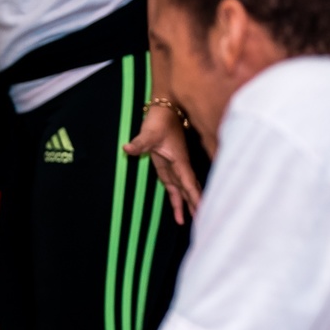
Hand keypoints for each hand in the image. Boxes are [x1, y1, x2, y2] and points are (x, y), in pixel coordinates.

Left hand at [123, 105, 201, 225]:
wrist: (165, 107)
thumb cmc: (160, 119)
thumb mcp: (148, 133)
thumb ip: (139, 143)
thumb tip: (127, 149)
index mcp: (180, 161)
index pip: (189, 183)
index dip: (196, 197)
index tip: (202, 210)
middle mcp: (181, 166)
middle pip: (190, 189)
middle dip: (196, 205)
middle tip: (201, 222)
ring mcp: (175, 165)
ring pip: (184, 189)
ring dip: (188, 203)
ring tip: (190, 220)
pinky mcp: (169, 164)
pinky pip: (175, 185)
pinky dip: (177, 197)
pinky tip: (178, 208)